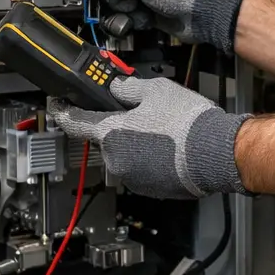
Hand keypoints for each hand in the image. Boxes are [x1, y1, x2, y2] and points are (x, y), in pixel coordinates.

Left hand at [50, 76, 250, 199]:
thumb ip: (127, 87)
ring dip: (137, 143)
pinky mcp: (150, 189)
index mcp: (110, 133)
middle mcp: (116, 159)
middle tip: (143, 113)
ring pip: (126, 154)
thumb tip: (117, 86)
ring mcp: (132, 178)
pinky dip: (151, 159)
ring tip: (165, 130)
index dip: (63, 111)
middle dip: (120, 125)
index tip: (57, 106)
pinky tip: (170, 147)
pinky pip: (142, 170)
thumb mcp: (154, 89)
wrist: (217, 153)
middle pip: (107, 138)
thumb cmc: (187, 123)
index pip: (74, 122)